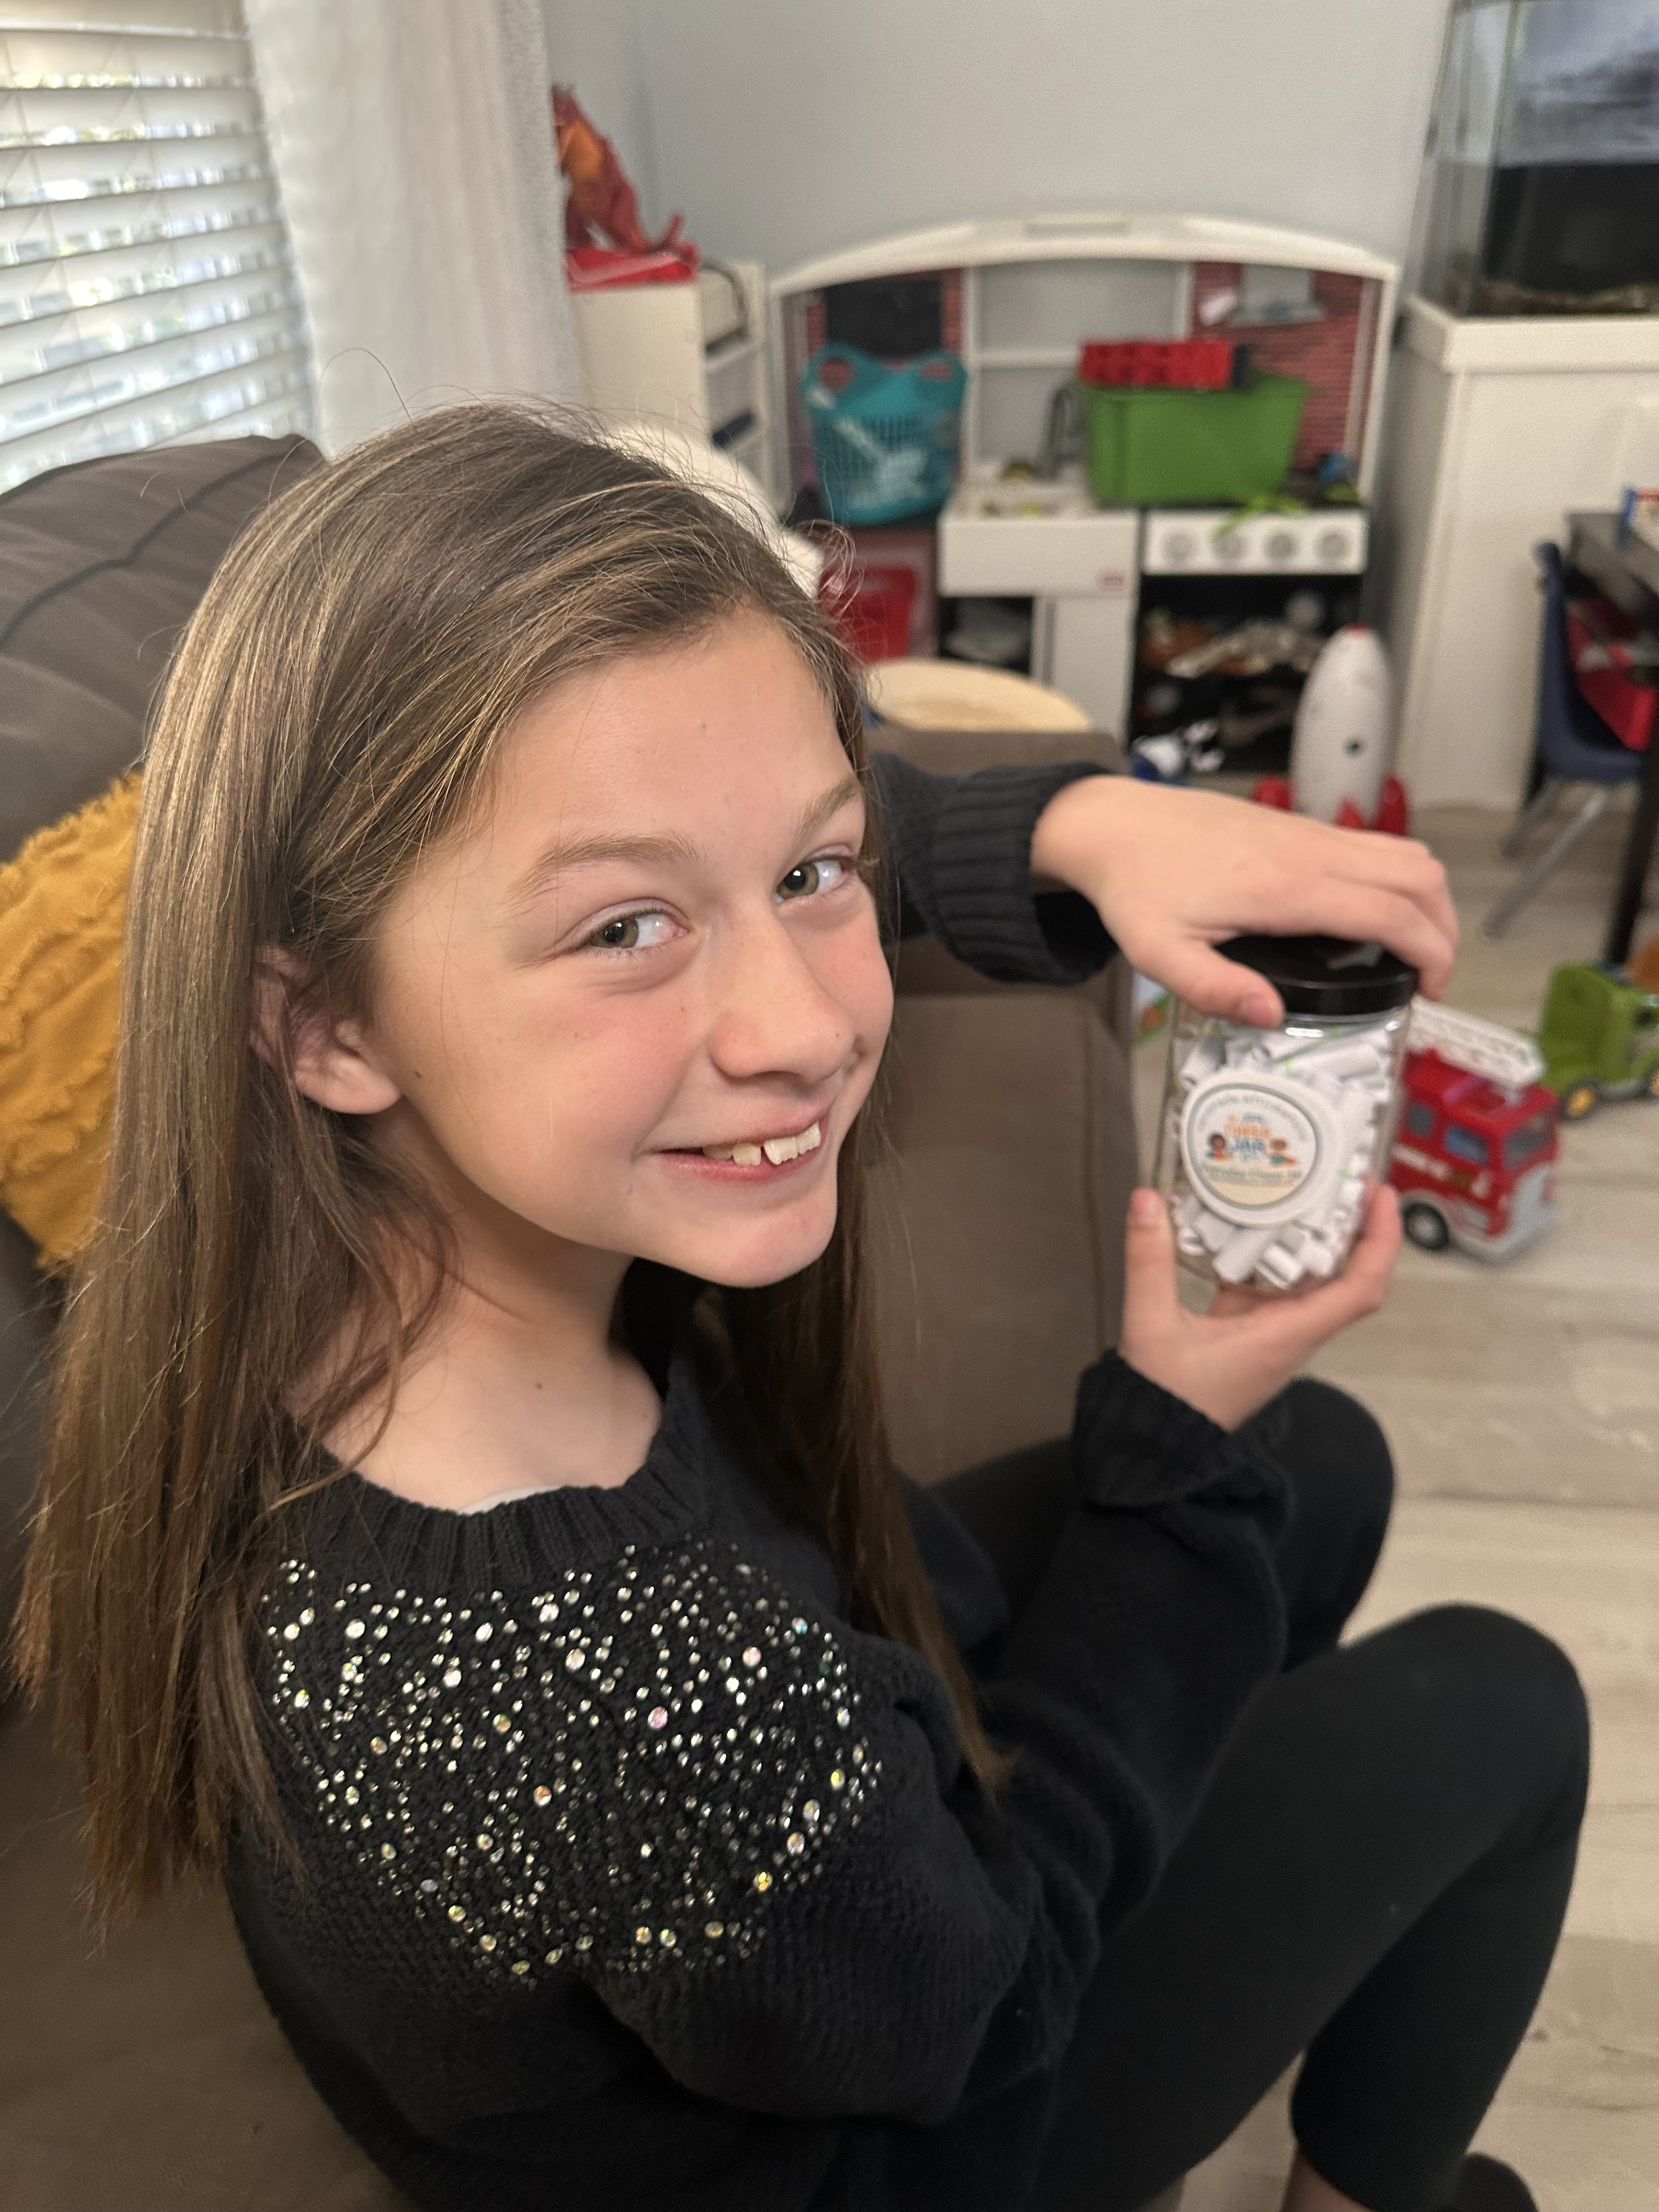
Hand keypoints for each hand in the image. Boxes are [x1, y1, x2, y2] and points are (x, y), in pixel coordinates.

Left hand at [1029, 776, 1457, 1023]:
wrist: (1114, 824)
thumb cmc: (1134, 884)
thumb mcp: (1159, 953)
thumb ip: (1215, 989)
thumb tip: (1271, 1016)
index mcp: (1286, 886)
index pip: (1393, 913)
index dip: (1432, 954)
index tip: (1433, 992)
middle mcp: (1309, 851)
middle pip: (1419, 875)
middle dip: (1444, 928)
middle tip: (1431, 976)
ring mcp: (1307, 833)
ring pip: (1403, 853)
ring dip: (1425, 899)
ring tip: (1410, 948)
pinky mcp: (1298, 827)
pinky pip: (1371, 846)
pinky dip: (1393, 880)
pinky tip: (1364, 919)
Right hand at [1118, 1184, 1401, 1431]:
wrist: (1158, 1446)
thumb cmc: (1167, 1402)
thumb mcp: (1151, 1327)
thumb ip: (1149, 1262)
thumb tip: (1148, 1202)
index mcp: (1287, 1336)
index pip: (1360, 1289)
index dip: (1381, 1241)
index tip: (1380, 1195)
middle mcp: (1293, 1331)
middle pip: (1348, 1274)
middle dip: (1356, 1223)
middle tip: (1345, 1174)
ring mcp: (1275, 1329)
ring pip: (1313, 1275)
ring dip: (1317, 1231)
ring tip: (1308, 1183)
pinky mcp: (1252, 1326)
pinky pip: (1277, 1280)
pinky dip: (1273, 1246)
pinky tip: (1254, 1217)